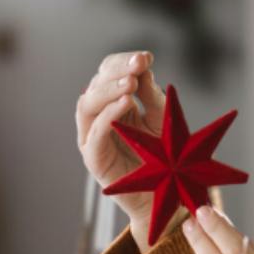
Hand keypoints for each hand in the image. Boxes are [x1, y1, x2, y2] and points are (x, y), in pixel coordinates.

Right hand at [76, 51, 166, 245]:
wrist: (166, 196)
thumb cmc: (165, 156)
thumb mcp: (162, 117)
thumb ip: (151, 95)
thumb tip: (143, 66)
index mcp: (115, 102)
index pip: (109, 72)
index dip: (124, 61)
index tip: (146, 57)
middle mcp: (99, 116)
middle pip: (96, 84)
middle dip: (116, 71)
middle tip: (138, 66)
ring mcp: (93, 136)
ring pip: (87, 105)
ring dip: (108, 90)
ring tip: (130, 83)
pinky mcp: (94, 158)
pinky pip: (94, 134)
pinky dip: (108, 115)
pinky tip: (125, 103)